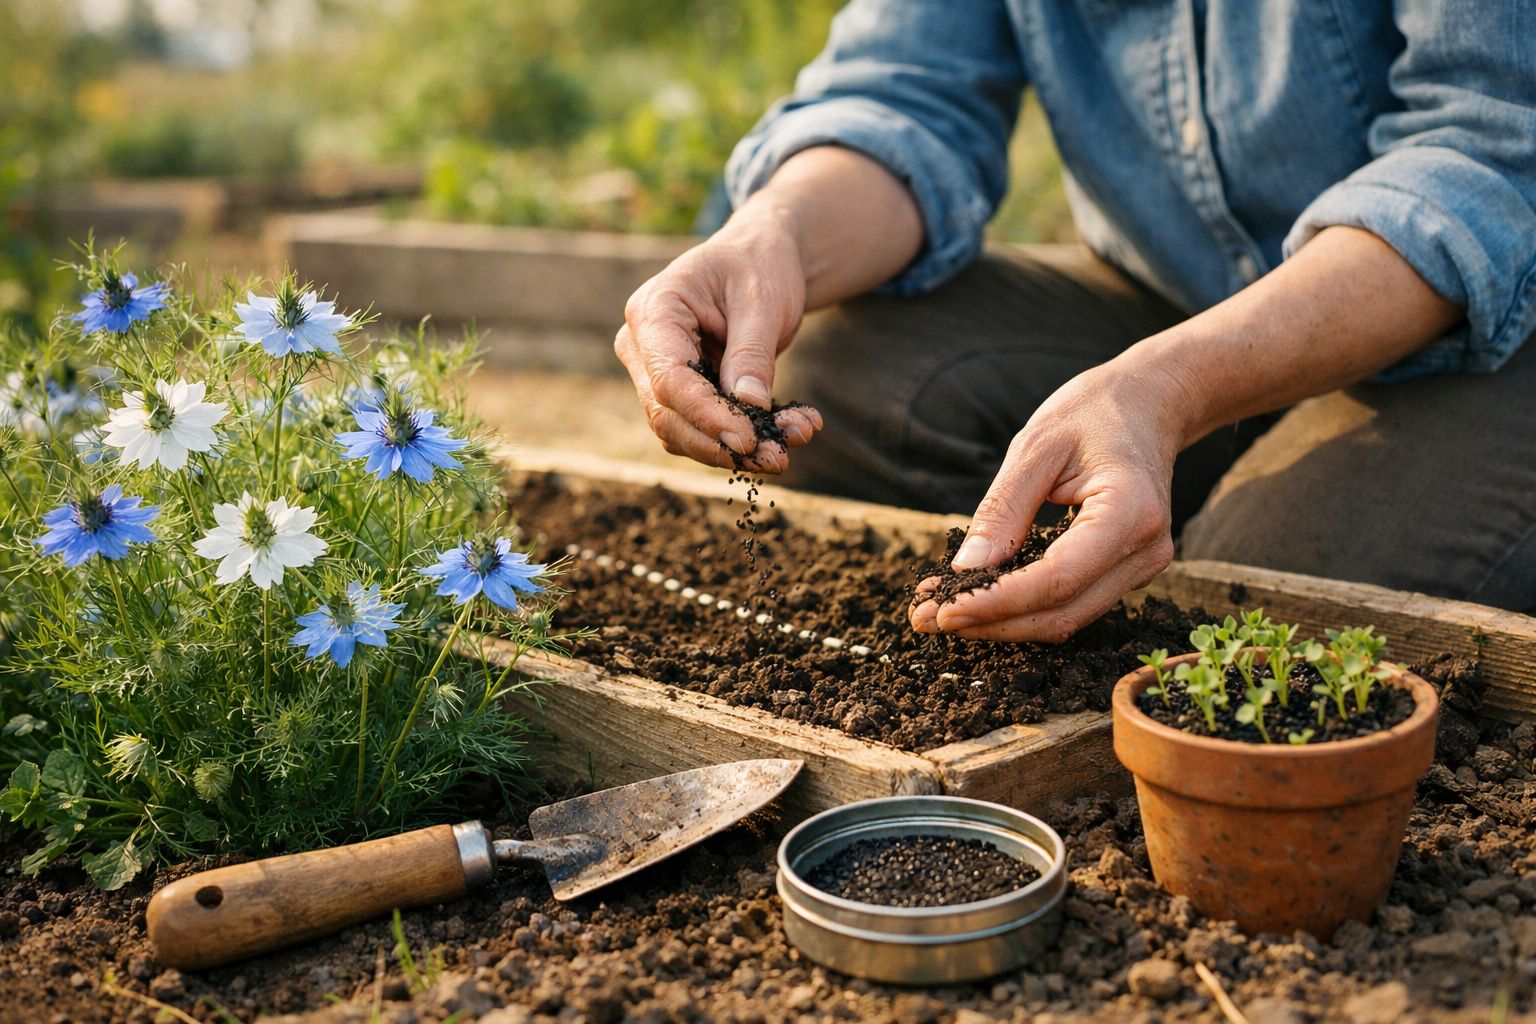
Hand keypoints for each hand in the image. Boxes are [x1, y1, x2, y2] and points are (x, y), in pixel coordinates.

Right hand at [614, 206, 823, 472]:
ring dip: (738, 448)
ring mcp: (656, 372)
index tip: (749, 440)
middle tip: (779, 458)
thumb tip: (749, 406)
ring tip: (798, 435)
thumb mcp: (763, 301)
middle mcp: (642, 346)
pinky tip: (792, 429)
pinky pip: (704, 429)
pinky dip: (746, 437)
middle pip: (668, 415)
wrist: (760, 258)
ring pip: (683, 432)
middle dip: (722, 444)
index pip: (668, 379)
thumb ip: (752, 353)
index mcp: (653, 312)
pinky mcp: (681, 392)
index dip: (707, 416)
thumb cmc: (758, 265)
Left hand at [908, 357, 1189, 641]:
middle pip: (1061, 612)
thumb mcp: (1036, 446)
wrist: (1147, 405)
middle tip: (925, 618)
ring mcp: (1142, 567)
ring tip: (940, 612)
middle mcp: (1145, 551)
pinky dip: (1022, 607)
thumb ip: (1002, 510)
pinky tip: (977, 599)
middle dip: (990, 622)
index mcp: (1132, 512)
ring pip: (1066, 618)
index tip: (942, 612)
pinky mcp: (1126, 572)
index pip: (1058, 579)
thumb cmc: (1092, 414)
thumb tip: (965, 569)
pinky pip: (1070, 602)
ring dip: (1001, 622)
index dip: (997, 603)